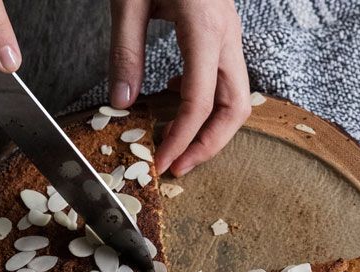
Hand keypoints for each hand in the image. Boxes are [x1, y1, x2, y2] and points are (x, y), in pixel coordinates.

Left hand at [109, 0, 250, 176]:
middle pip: (234, 109)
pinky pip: (227, 78)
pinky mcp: (224, 32)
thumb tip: (121, 101)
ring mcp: (230, 34)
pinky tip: (175, 97)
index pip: (200, 102)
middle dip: (209, 144)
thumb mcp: (129, 2)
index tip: (162, 161)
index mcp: (204, 29)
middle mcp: (226, 36)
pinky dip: (209, 101)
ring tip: (180, 144)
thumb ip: (126, 52)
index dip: (182, 138)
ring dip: (213, 128)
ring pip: (237, 97)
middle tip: (179, 166)